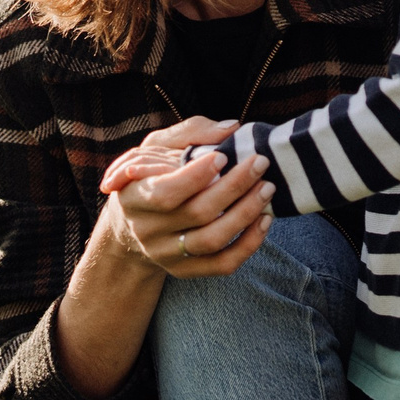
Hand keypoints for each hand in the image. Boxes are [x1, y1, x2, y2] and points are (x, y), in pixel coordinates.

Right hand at [103, 118, 271, 278]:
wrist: (132, 226)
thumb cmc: (150, 176)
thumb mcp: (156, 148)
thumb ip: (190, 133)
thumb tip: (231, 128)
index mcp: (134, 197)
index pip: (165, 192)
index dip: (196, 176)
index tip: (223, 155)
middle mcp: (147, 230)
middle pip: (196, 213)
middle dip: (234, 186)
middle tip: (260, 163)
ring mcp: (167, 255)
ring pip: (212, 240)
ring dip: (245, 213)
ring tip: (267, 188)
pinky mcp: (186, 270)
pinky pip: (223, 264)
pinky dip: (249, 244)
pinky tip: (264, 219)